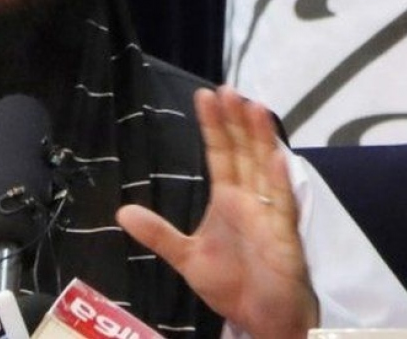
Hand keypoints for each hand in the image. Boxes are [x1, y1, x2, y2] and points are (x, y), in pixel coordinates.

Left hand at [116, 86, 316, 338]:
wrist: (260, 319)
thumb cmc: (232, 283)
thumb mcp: (187, 257)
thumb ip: (158, 234)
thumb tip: (122, 211)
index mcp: (229, 199)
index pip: (221, 154)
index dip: (213, 126)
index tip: (204, 96)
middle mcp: (251, 199)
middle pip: (243, 152)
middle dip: (236, 121)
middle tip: (227, 89)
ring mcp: (269, 215)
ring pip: (265, 169)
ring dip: (261, 139)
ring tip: (254, 107)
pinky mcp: (284, 237)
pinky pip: (283, 207)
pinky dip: (280, 183)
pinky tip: (278, 159)